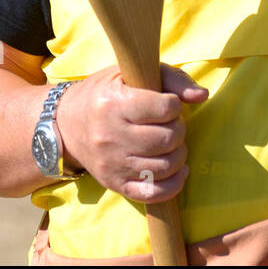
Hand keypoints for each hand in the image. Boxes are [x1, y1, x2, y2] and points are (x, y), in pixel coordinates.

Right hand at [56, 64, 207, 202]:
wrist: (66, 124)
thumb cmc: (105, 94)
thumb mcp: (130, 74)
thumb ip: (171, 79)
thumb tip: (201, 95)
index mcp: (114, 103)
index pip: (165, 108)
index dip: (174, 104)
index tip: (167, 104)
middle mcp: (110, 136)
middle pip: (168, 139)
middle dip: (179, 130)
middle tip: (171, 125)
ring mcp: (112, 163)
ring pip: (165, 166)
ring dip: (179, 154)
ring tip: (171, 144)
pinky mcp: (115, 184)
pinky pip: (153, 194)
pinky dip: (174, 184)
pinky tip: (177, 170)